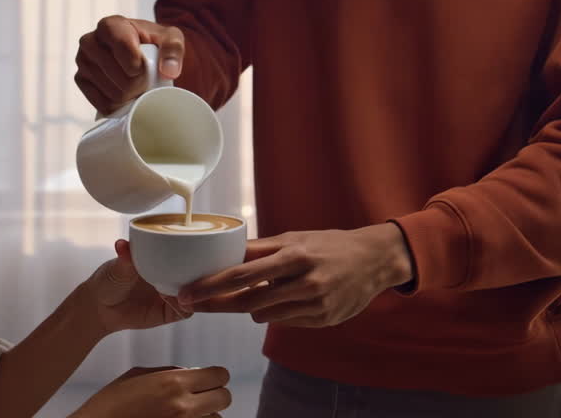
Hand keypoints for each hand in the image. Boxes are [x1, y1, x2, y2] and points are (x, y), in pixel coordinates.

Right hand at [71, 366, 231, 417]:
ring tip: (184, 414)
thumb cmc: (111, 405)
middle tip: (201, 397)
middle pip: (225, 398)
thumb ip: (169, 372)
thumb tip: (192, 373)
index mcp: (173, 383)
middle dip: (215, 396)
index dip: (215, 376)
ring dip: (205, 415)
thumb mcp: (137, 376)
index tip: (207, 379)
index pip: (220, 375)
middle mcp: (183, 407)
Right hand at [75, 15, 183, 114]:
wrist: (137, 51)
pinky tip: (123, 95)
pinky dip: (118, 105)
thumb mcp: (170, 38)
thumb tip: (169, 71)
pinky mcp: (80, 79)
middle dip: (139, 85)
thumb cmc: (152, 43)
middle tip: (144, 80)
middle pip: (121, 78)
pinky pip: (102, 104)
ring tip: (134, 86)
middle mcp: (90, 41)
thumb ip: (173, 49)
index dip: (140, 66)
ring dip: (130, 96)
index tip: (147, 67)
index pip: (124, 50)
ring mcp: (82, 61)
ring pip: (113, 94)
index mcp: (111, 26)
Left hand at [84, 240, 191, 334]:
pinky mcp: (170, 312)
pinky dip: (188, 306)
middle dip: (204, 272)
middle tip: (200, 272)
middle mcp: (171, 275)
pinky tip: (183, 302)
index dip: (199, 251)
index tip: (201, 251)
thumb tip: (122, 245)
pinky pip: (186, 311)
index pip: (188, 251)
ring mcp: (172, 293)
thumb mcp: (117, 267)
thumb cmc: (108, 280)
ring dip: (198, 291)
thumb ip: (124, 258)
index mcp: (162, 258)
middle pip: (198, 273)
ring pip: (196, 293)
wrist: (100, 307)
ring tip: (191, 287)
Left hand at [179, 223, 413, 327]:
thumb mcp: (294, 238)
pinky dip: (275, 312)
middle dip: (216, 304)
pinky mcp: (323, 321)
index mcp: (293, 256)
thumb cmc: (327, 244)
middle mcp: (304, 282)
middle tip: (192, 304)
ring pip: (263, 315)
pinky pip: (284, 322)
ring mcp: (315, 305)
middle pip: (247, 302)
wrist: (374, 260)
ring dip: (250, 307)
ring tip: (257, 292)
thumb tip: (223, 252)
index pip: (242, 275)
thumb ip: (259, 249)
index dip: (210, 286)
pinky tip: (286, 299)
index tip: (186, 293)